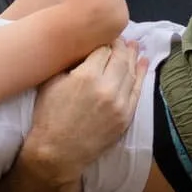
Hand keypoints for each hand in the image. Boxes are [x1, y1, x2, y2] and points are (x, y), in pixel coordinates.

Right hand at [22, 39, 148, 176]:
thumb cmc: (48, 117)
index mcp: (86, 76)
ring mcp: (120, 103)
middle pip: (120, 57)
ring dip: (133, 57)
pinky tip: (143, 63)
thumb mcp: (50, 84)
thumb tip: (82, 48)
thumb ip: (67, 63)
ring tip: (135, 46)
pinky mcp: (126, 116)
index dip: (103, 41)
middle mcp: (107, 87)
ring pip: (131, 72)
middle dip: (120, 46)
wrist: (57, 153)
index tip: (102, 38)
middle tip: (119, 40)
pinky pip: (137, 91)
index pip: (102, 49)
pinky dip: (142, 75)